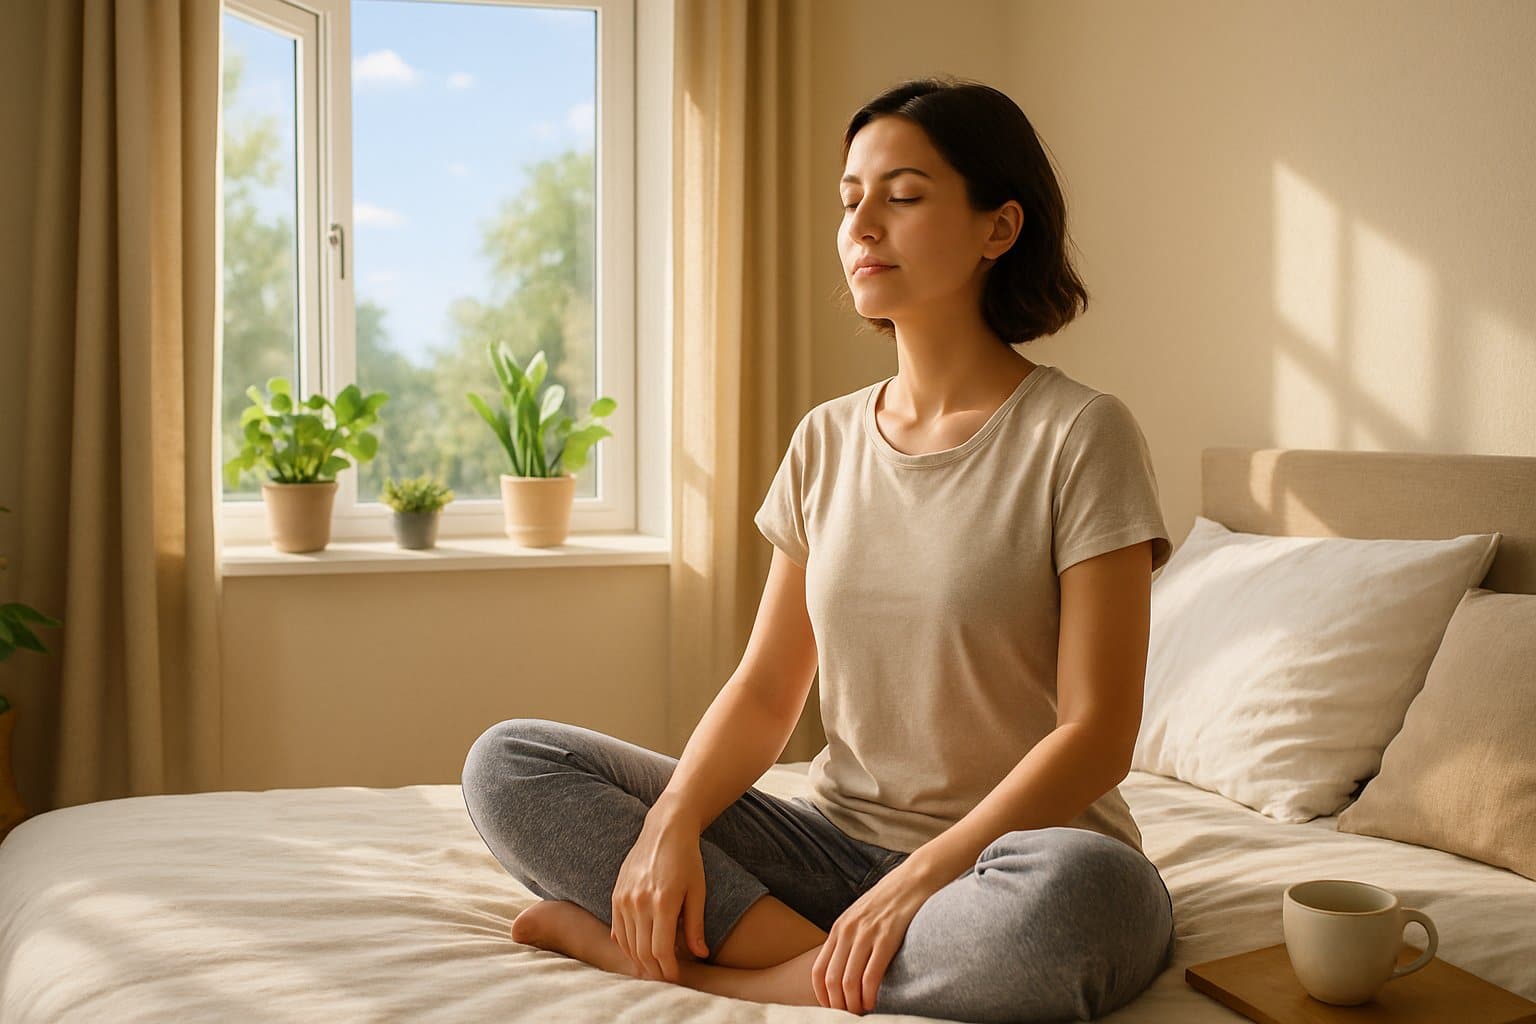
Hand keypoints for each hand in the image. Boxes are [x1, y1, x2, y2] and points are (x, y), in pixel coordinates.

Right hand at [610, 809, 710, 982]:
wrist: (665, 829)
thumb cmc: (687, 859)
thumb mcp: (698, 891)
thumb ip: (695, 925)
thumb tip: (700, 955)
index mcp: (663, 902)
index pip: (661, 950)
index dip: (669, 970)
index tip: (677, 978)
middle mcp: (639, 902)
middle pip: (642, 952)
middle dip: (654, 971)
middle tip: (666, 980)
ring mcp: (624, 898)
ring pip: (627, 945)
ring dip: (639, 962)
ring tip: (653, 970)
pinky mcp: (615, 895)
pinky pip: (618, 930)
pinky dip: (627, 946)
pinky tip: (638, 953)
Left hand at [812, 861, 942, 1014]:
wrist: (914, 878)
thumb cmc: (890, 901)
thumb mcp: (860, 917)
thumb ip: (850, 939)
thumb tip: (845, 969)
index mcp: (839, 928)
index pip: (818, 970)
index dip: (822, 996)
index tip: (832, 1009)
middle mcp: (847, 931)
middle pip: (831, 980)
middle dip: (838, 1005)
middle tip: (850, 1015)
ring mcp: (866, 933)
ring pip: (848, 981)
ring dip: (854, 1004)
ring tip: (863, 1012)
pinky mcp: (887, 936)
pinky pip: (871, 974)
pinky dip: (869, 994)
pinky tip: (874, 1002)